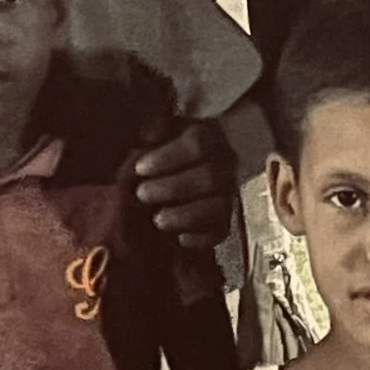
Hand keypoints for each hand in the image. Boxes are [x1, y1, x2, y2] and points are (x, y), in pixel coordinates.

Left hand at [130, 116, 234, 251]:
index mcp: (210, 137)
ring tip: (156, 219)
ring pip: (218, 207)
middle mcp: (225, 166)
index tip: (140, 168)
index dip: (167, 157)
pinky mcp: (225, 221)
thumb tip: (146, 137)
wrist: (186, 172)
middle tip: (141, 194)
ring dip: (184, 215)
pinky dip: (199, 238)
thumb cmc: (168, 150)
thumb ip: (153, 131)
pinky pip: (220, 232)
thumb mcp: (161, 133)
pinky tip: (178, 238)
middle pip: (209, 176)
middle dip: (171, 188)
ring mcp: (228, 195)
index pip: (197, 143)